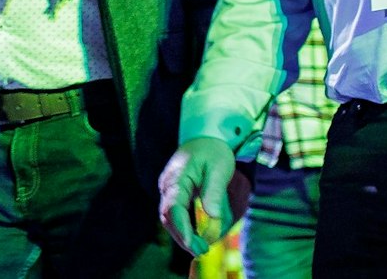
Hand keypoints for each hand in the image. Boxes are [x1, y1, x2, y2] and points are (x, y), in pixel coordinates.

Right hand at [158, 136, 237, 256]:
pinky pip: (174, 212)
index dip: (182, 228)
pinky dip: (183, 226)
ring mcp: (169, 188)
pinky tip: (196, 236)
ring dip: (182, 234)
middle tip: (201, 252)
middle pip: (167, 216)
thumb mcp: (219, 169)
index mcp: (176, 177)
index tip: (193, 244)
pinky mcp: (175, 192)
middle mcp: (168, 184)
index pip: (173, 207)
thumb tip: (213, 217)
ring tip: (201, 248)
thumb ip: (214, 192)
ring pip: (168, 217)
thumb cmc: (214, 151)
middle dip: (182, 236)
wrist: (206, 135)